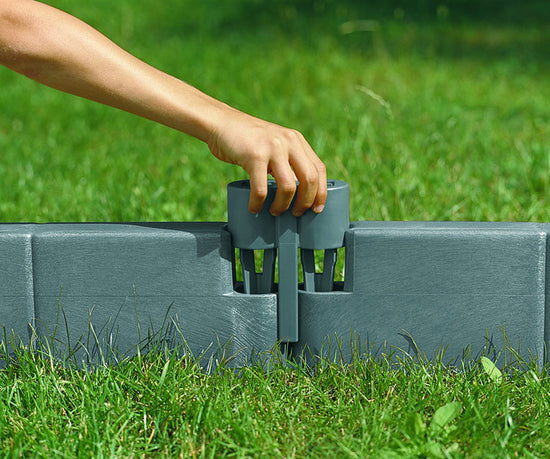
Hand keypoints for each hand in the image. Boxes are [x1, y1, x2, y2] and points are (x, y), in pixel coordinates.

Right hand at [207, 108, 326, 215]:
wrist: (221, 123)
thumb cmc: (246, 141)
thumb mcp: (274, 146)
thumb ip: (287, 162)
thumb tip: (299, 193)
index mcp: (297, 141)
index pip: (319, 169)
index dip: (321, 193)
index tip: (316, 209)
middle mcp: (289, 142)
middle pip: (310, 179)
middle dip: (305, 202)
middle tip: (296, 214)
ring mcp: (272, 147)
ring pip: (289, 186)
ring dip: (283, 205)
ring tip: (275, 211)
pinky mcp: (254, 155)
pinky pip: (261, 188)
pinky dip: (258, 203)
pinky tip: (254, 208)